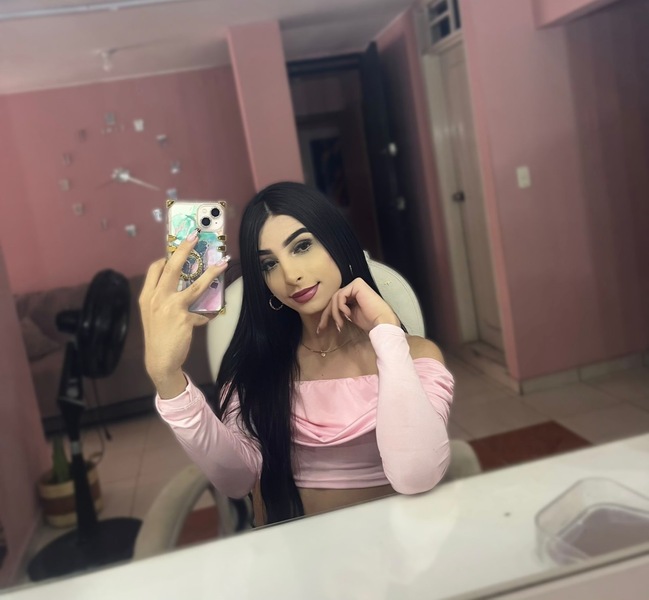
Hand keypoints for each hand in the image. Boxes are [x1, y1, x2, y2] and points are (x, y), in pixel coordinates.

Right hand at [139, 234, 228, 394]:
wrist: (159, 360)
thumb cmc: (158, 335)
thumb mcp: (153, 314)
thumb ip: (163, 298)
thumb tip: (181, 285)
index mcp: (147, 296)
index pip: (155, 269)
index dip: (168, 256)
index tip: (179, 248)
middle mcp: (157, 299)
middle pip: (172, 268)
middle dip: (184, 249)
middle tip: (195, 236)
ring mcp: (171, 308)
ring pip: (195, 285)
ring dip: (211, 273)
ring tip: (223, 263)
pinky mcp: (185, 319)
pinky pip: (203, 312)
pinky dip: (211, 313)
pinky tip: (215, 314)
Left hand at [318, 278, 399, 333]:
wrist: (381, 321)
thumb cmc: (369, 320)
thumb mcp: (349, 315)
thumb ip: (340, 311)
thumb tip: (326, 315)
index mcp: (353, 295)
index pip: (335, 301)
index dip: (327, 314)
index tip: (321, 328)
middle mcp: (354, 288)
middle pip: (333, 299)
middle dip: (327, 314)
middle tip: (322, 327)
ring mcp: (355, 285)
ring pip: (335, 297)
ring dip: (335, 313)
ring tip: (341, 323)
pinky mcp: (357, 285)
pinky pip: (341, 295)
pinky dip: (341, 306)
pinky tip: (348, 314)